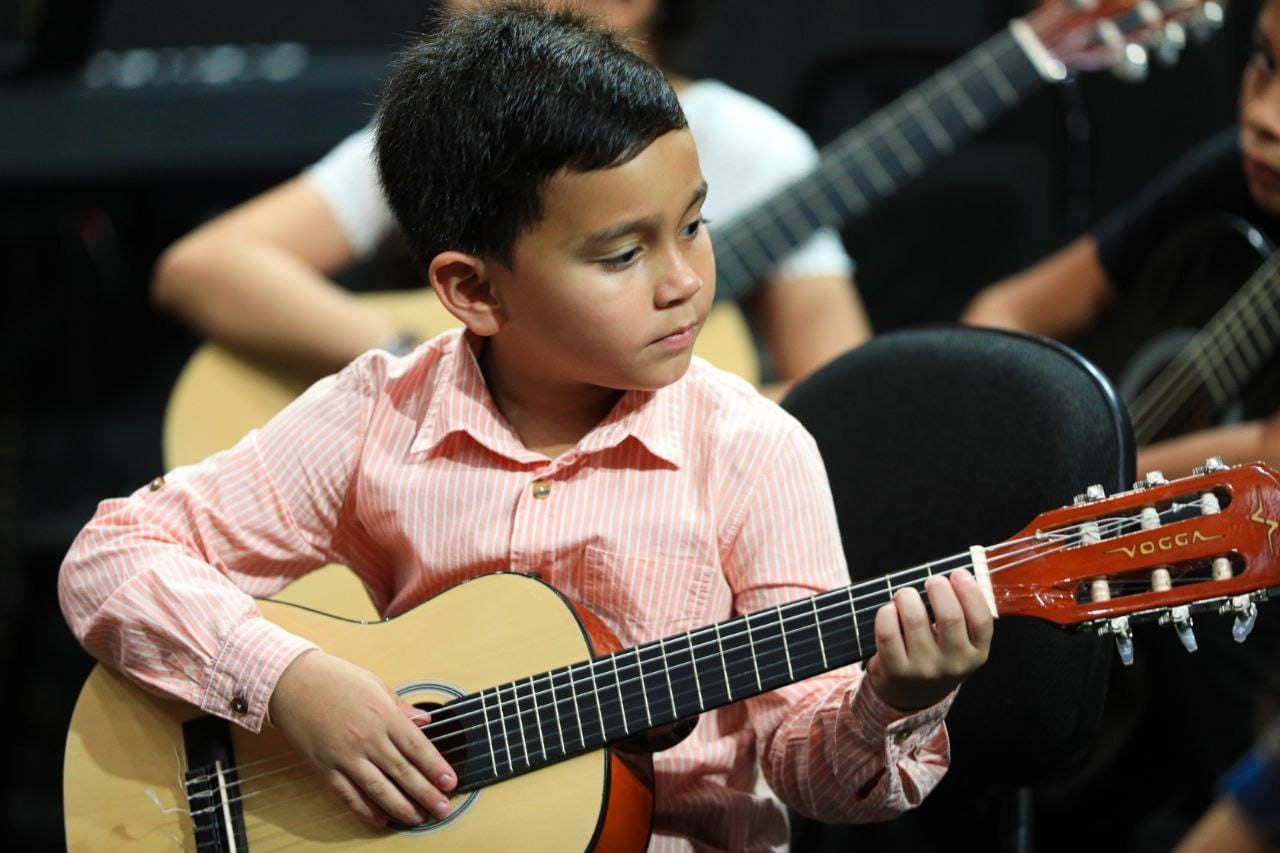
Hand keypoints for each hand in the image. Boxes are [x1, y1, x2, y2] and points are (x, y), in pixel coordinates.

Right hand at [268, 649, 456, 826]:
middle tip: (443, 808)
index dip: (436, 768)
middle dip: (426, 793)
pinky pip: (349, 794)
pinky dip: (366, 809)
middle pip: (403, 772)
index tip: (450, 783)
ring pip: (379, 789)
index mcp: (383, 715)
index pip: (417, 747)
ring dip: (401, 807)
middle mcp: (367, 738)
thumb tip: (424, 721)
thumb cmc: (333, 678)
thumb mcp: (375, 684)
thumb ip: (401, 706)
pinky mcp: (325, 768)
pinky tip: (381, 818)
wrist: (290, 682)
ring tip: (418, 818)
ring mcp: (345, 755)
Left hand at [866, 569, 993, 711]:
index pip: (982, 620)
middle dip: (938, 587)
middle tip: (932, 581)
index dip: (970, 591)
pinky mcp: (896, 670)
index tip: (958, 573)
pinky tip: (890, 610)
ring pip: (914, 618)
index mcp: (976, 653)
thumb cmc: (937, 654)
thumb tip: (959, 574)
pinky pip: (888, 631)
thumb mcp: (960, 642)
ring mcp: (924, 669)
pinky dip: (886, 613)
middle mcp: (953, 664)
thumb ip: (964, 613)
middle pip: (950, 616)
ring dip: (907, 596)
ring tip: (906, 595)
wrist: (911, 694)